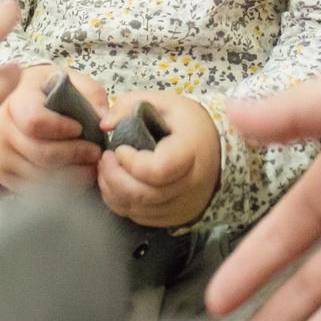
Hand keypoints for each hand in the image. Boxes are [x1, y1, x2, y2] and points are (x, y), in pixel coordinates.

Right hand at [0, 64, 112, 192]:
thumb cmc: (46, 93)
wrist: (14, 104)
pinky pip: (32, 187)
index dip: (61, 128)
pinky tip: (74, 177)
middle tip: (95, 153)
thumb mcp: (68, 81)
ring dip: (71, 175)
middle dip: (74, 155)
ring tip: (90, 167)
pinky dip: (58, 186)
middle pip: (40, 152)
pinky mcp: (2, 172)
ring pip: (38, 174)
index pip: (35, 121)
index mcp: (17, 99)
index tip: (80, 128)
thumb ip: (91, 94)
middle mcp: (2, 125)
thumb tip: (105, 120)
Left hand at [97, 93, 221, 228]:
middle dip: (114, 177)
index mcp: (190, 152)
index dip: (131, 162)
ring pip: (139, 209)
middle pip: (144, 194)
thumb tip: (105, 124)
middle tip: (105, 159)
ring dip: (113, 191)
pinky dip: (123, 204)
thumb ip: (130, 105)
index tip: (120, 148)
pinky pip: (142, 218)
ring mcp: (184, 204)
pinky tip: (117, 186)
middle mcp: (191, 184)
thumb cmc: (189, 124)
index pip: (158, 170)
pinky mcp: (176, 216)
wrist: (215, 146)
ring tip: (107, 171)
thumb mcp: (163, 103)